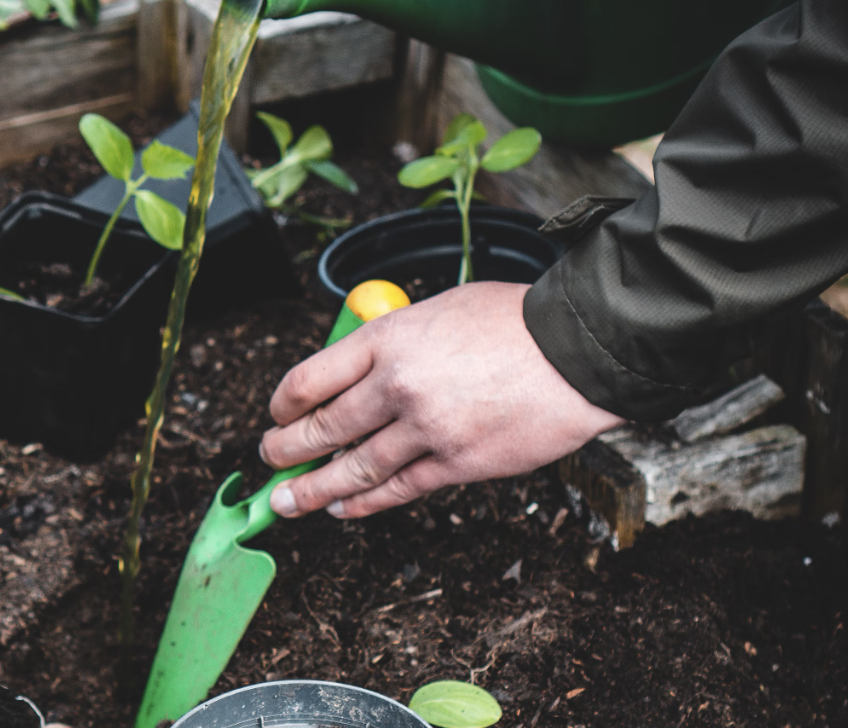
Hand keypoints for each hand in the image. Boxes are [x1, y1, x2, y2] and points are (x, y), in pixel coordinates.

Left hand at [260, 282, 624, 518]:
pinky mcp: (456, 464)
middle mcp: (397, 386)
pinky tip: (342, 508)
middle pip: (322, 428)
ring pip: (352, 469)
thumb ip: (393, 340)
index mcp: (387, 339)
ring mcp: (425, 429)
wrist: (578, 351)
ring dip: (312, 490)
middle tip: (269, 459)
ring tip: (286, 501)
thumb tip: (359, 369)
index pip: (309, 378)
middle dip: (285, 450)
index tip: (276, 414)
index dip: (283, 403)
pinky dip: (363, 503)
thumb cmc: (514, 322)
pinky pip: (397, 490)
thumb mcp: (437, 309)